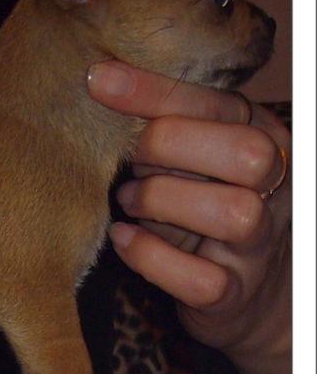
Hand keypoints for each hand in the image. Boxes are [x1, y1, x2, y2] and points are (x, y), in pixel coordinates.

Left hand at [87, 60, 290, 373]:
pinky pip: (203, 279)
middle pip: (246, 153)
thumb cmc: (202, 203)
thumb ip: (166, 122)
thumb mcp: (194, 155)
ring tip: (128, 201)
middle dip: (168, 145)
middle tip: (126, 158)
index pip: (219, 103)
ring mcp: (261, 246)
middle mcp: (277, 189)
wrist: (250, 291)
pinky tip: (123, 238)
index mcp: (264, 139)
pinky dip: (151, 257)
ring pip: (234, 214)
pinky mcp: (236, 295)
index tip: (96, 78)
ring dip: (162, 201)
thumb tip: (96, 83)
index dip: (154, 90)